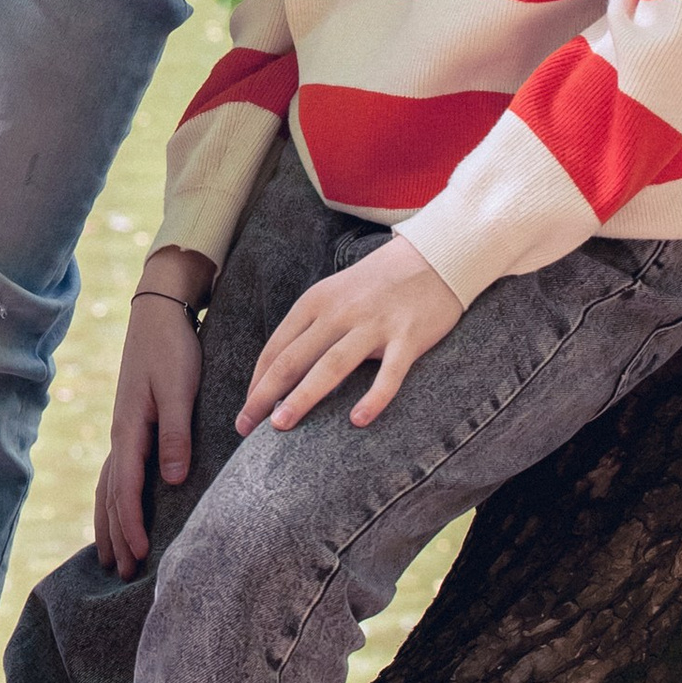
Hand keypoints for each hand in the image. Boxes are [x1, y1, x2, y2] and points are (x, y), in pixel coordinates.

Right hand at [95, 252, 212, 578]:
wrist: (159, 312)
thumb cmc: (174, 348)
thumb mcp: (180, 389)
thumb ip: (176, 434)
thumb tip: (170, 480)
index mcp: (131, 429)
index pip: (126, 488)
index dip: (130, 525)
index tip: (137, 557)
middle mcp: (121, 434)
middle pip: (111, 494)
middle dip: (115, 534)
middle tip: (121, 573)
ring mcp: (123, 429)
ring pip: (109, 485)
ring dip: (109, 521)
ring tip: (110, 555)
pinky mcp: (132, 423)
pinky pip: (116, 472)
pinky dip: (113, 498)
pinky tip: (118, 508)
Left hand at [235, 233, 462, 437]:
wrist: (435, 255)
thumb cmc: (378, 283)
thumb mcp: (335, 295)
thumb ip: (311, 327)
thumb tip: (281, 371)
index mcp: (316, 302)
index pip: (277, 348)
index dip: (257, 382)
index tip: (245, 412)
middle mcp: (340, 312)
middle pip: (293, 359)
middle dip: (265, 395)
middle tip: (245, 427)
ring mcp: (374, 324)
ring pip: (331, 366)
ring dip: (302, 397)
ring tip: (280, 426)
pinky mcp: (408, 336)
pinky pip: (389, 373)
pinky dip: (374, 397)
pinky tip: (358, 421)